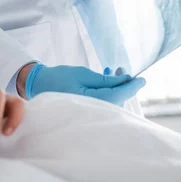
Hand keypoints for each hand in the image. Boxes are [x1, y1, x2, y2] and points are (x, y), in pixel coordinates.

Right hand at [25, 64, 145, 105]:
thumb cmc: (58, 78)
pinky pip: (103, 103)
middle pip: (117, 100)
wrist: (38, 85)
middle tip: (121, 69)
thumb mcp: (83, 74)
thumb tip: (125, 79)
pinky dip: (107, 92)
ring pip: (111, 101)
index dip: (132, 87)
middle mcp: (93, 111)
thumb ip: (105, 79)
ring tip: (112, 71)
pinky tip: (104, 79)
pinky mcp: (86, 111)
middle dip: (122, 84)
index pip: (119, 95)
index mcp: (92, 102)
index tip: (142, 79)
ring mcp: (89, 113)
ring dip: (115, 87)